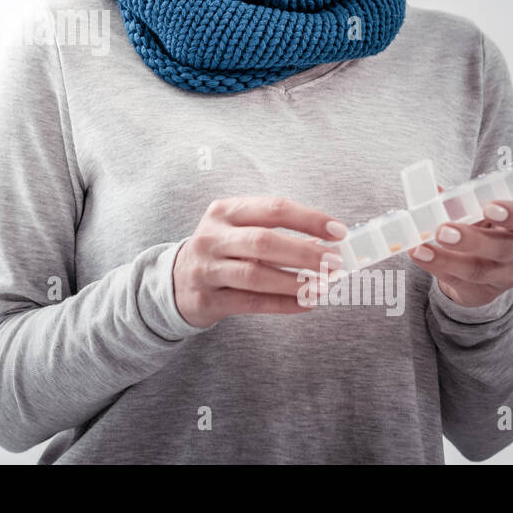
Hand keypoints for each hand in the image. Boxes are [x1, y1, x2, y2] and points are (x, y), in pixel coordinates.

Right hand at [172, 196, 348, 329]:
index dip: (308, 218)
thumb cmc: (220, 252)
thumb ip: (276, 232)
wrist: (174, 281)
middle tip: (335, 261)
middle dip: (305, 251)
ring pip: (255, 274)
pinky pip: (250, 302)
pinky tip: (306, 304)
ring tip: (324, 286)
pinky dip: (282, 304)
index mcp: (224, 211)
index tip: (338, 231)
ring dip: (295, 281)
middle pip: (263, 241)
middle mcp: (212, 237)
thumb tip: (326, 243)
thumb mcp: (239, 231)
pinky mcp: (206, 299)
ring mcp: (206, 268)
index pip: (272, 208)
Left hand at [409, 185, 512, 307]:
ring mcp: (505, 276)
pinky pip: (460, 283)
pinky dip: (436, 267)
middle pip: (505, 248)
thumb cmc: (479, 226)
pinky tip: (419, 256)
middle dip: (473, 239)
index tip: (488, 207)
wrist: (476, 265)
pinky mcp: (483, 293)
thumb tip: (432, 190)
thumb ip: (457, 200)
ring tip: (420, 248)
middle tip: (443, 231)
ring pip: (479, 270)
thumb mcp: (473, 210)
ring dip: (446, 259)